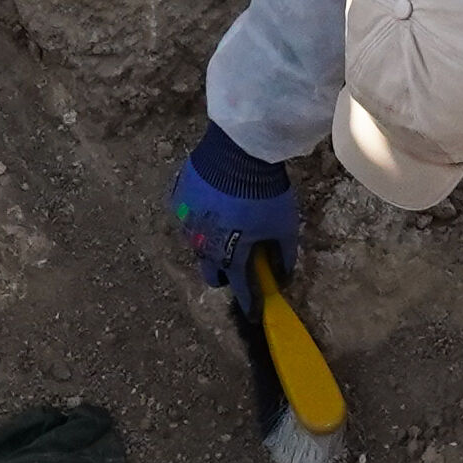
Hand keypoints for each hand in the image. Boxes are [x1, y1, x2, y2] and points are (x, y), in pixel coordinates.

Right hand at [167, 127, 300, 294]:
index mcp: (230, 256)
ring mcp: (186, 222)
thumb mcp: (283, 225)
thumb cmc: (264, 191)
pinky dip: (200, 217)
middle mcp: (202, 246)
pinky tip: (213, 205)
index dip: (249, 302)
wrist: (238, 150)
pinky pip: (188, 216)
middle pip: (211, 272)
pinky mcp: (178, 198)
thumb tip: (283, 275)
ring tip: (226, 226)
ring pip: (197, 244)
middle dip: (224, 273)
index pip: (241, 288)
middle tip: (238, 262)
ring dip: (211, 242)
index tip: (253, 312)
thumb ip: (284, 254)